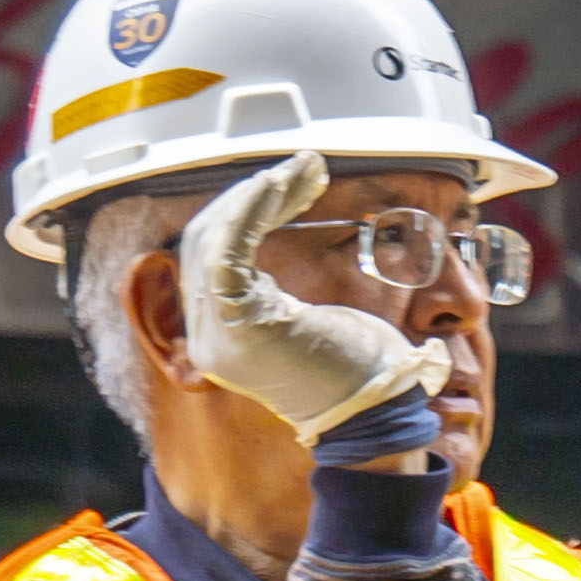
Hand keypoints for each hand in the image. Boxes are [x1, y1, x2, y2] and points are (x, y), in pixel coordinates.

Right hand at [178, 153, 451, 444]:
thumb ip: (271, 292)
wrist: (376, 412)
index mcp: (216, 335)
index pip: (207, 256)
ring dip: (259, 195)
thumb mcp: (304, 320)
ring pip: (213, 240)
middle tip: (305, 168)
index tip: (292, 183)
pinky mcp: (237, 327)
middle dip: (252, 195)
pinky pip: (226, 253)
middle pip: (204, 241)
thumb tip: (261, 235)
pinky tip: (279, 186)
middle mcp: (205, 337)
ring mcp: (215, 336)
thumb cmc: (354, 367)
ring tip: (302, 172)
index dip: (242, 210)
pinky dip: (250, 211)